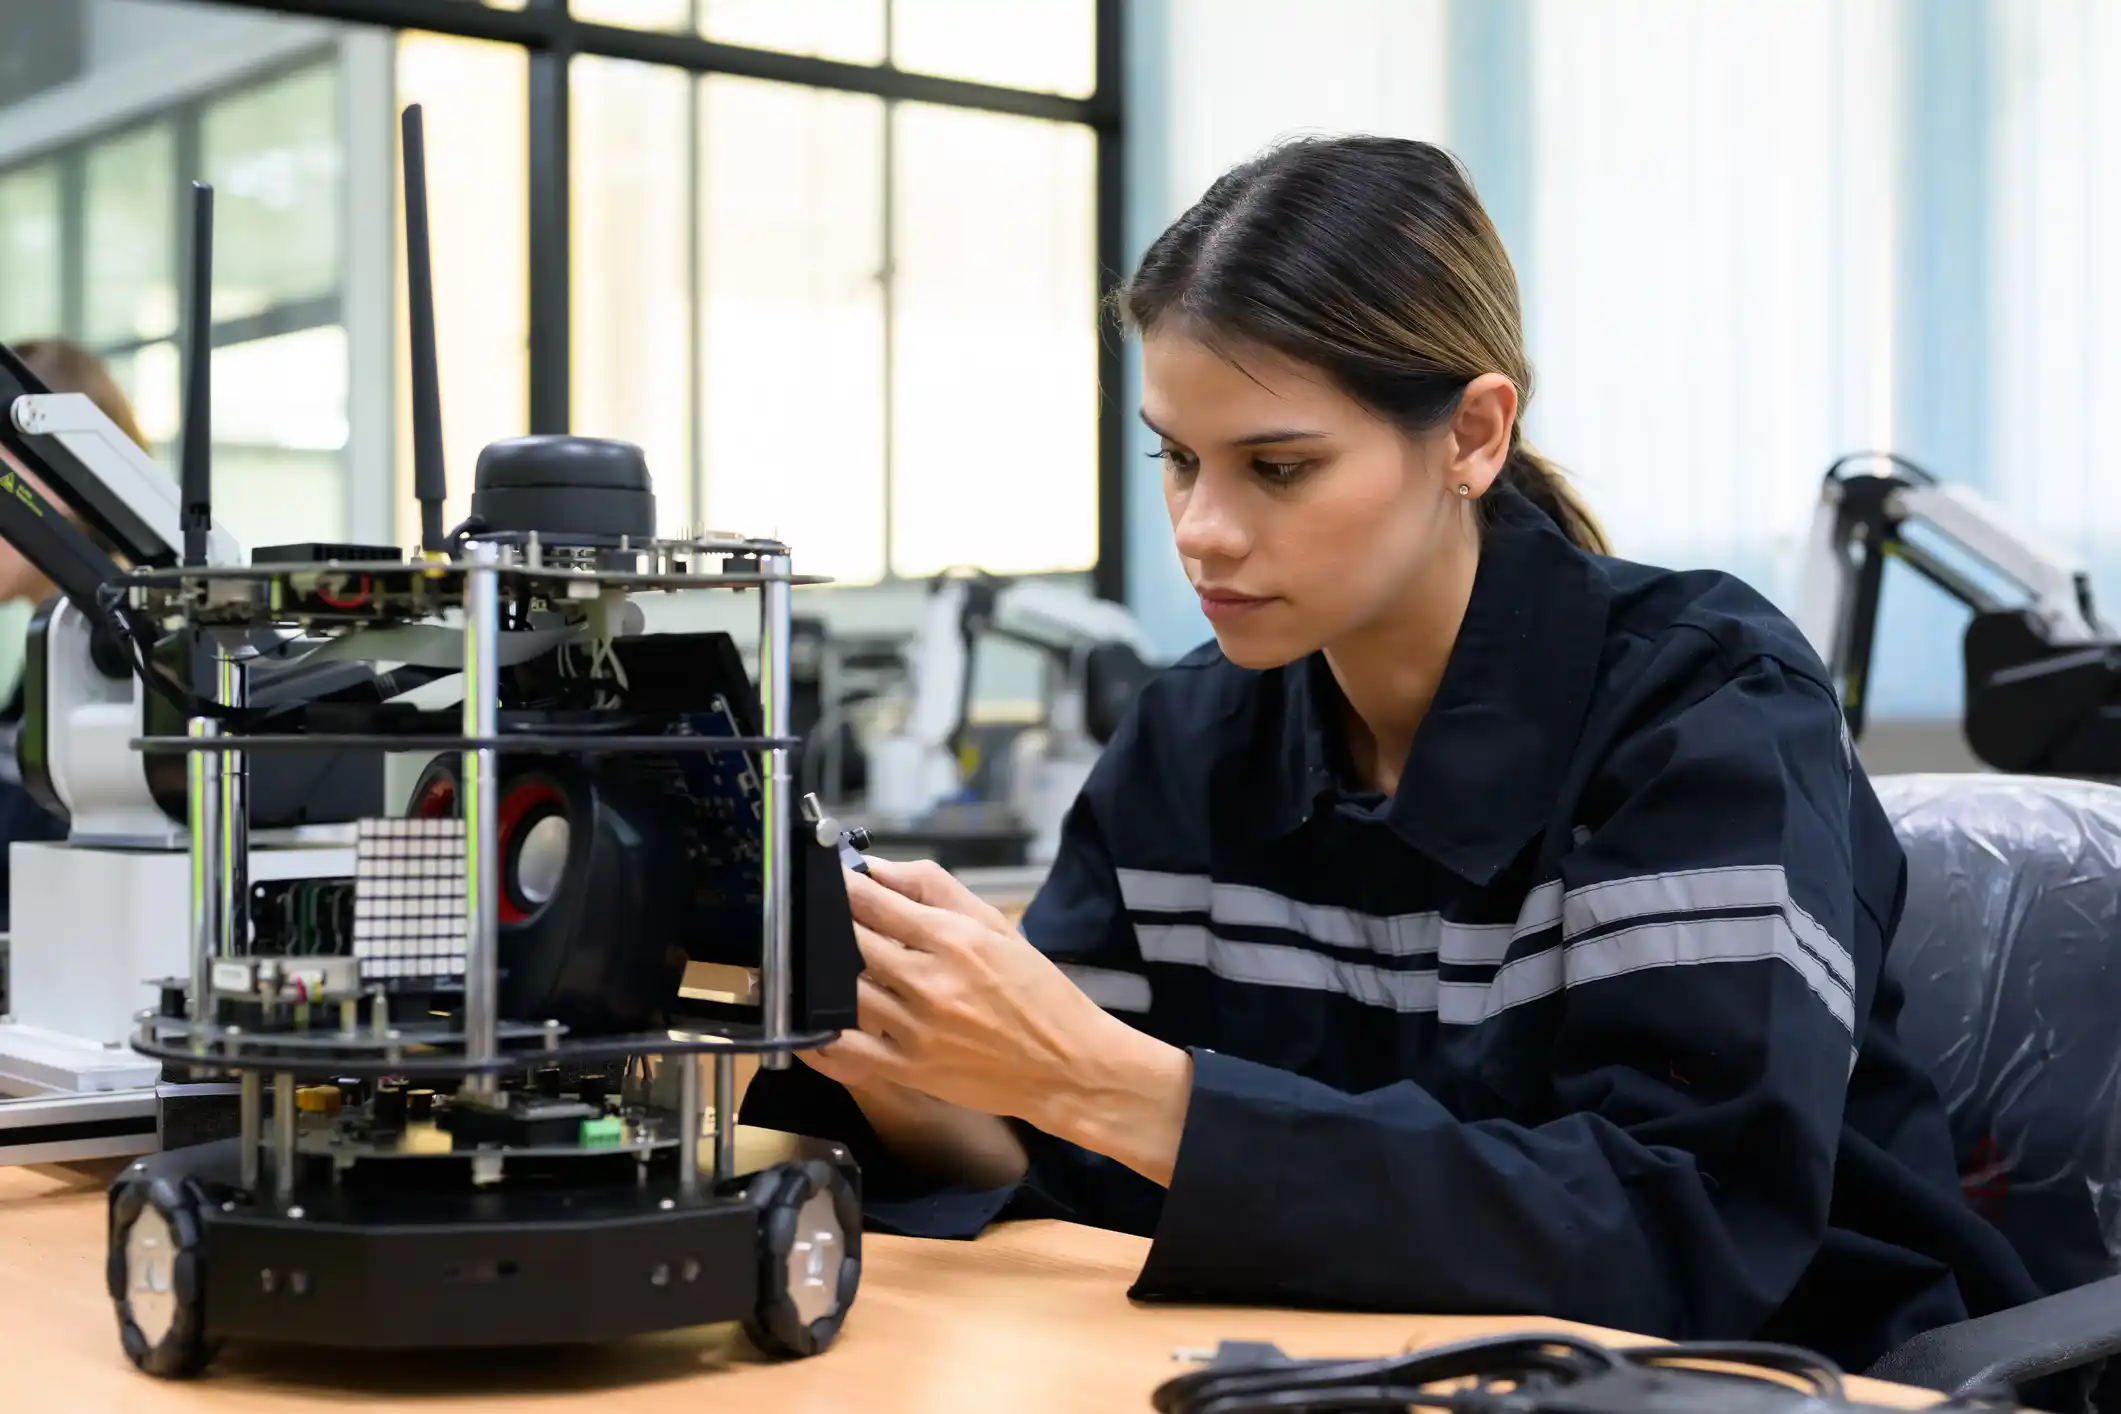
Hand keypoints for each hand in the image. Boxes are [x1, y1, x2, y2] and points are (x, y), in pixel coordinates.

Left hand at [804, 856, 1192, 1184]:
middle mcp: (930, 982)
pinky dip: (820, 1038)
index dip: (842, 887)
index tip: (828, 879)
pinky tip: (809, 1022)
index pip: (874, 903)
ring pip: (844, 992)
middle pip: (852, 943)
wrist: (1068, 1065)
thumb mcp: (997, 926)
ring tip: (823, 964)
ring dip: (827, 975)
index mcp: (954, 940)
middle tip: (822, 920)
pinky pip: (846, 1053)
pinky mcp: (909, 1069)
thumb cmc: (1037, 993)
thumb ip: (937, 890)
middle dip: (832, 927)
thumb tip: (879, 869)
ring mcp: (916, 1029)